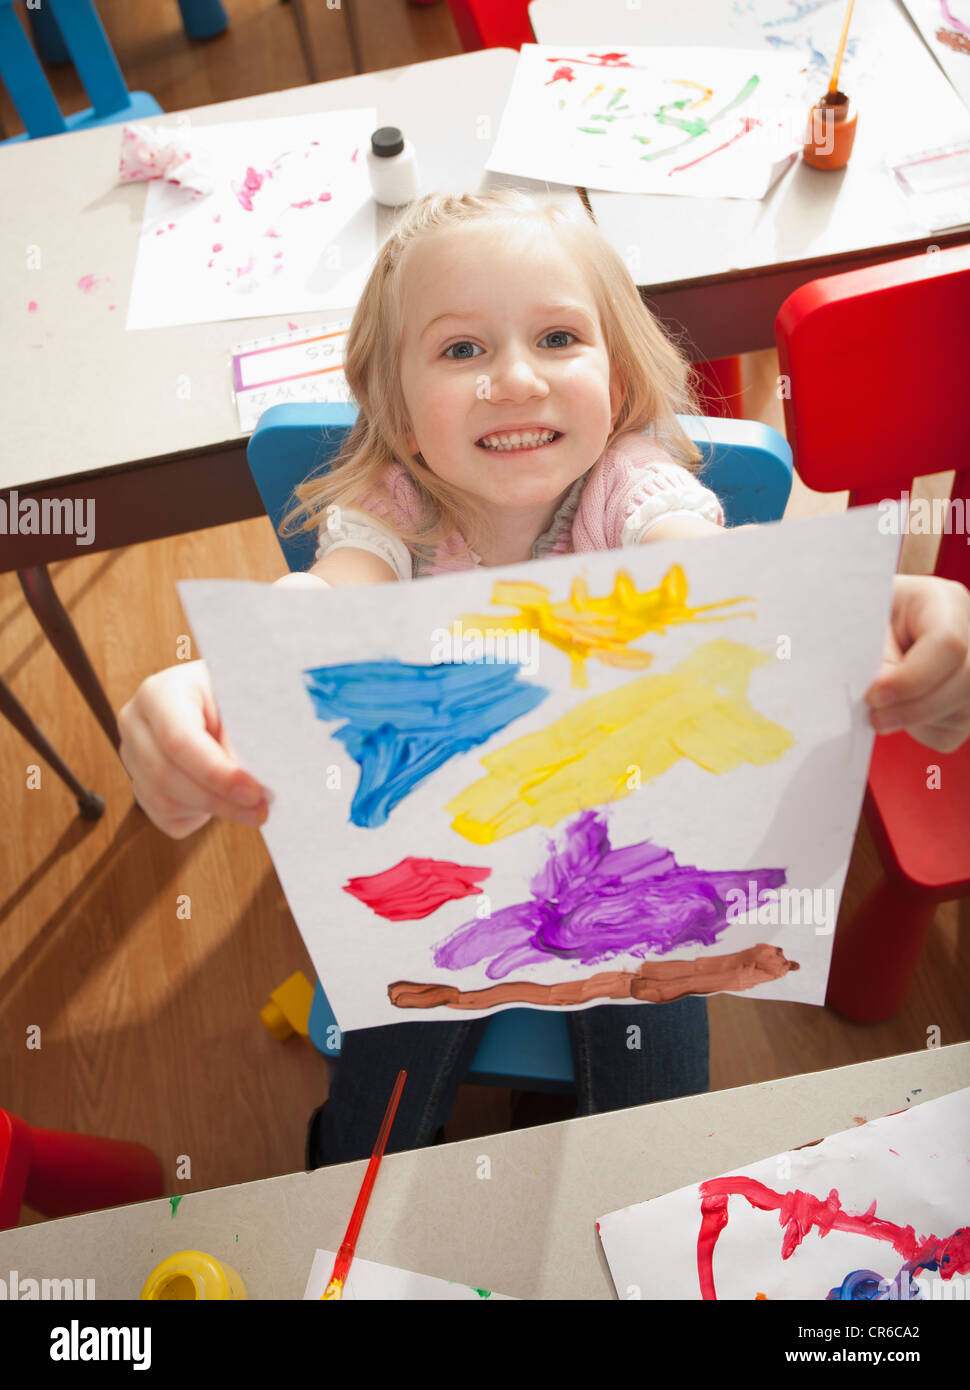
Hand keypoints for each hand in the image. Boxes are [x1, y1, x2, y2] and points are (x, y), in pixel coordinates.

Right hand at [118, 660, 270, 838]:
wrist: (216, 702)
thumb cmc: (232, 697)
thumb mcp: (240, 705)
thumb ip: (240, 740)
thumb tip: (251, 784)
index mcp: (159, 692)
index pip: (179, 740)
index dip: (217, 773)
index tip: (254, 792)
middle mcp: (135, 723)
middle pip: (166, 775)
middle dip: (219, 799)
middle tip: (261, 809)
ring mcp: (132, 756)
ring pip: (164, 801)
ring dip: (213, 810)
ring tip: (250, 805)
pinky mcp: (139, 784)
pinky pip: (165, 816)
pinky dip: (199, 816)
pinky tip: (222, 799)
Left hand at [866, 575, 969, 751]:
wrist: (861, 632)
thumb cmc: (858, 622)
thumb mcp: (861, 629)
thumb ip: (875, 660)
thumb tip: (883, 699)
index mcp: (943, 601)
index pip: (947, 644)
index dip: (911, 678)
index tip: (873, 695)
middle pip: (965, 681)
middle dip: (914, 708)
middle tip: (873, 716)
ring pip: (962, 712)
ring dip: (913, 721)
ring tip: (880, 710)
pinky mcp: (968, 702)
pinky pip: (951, 732)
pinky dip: (920, 730)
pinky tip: (899, 710)